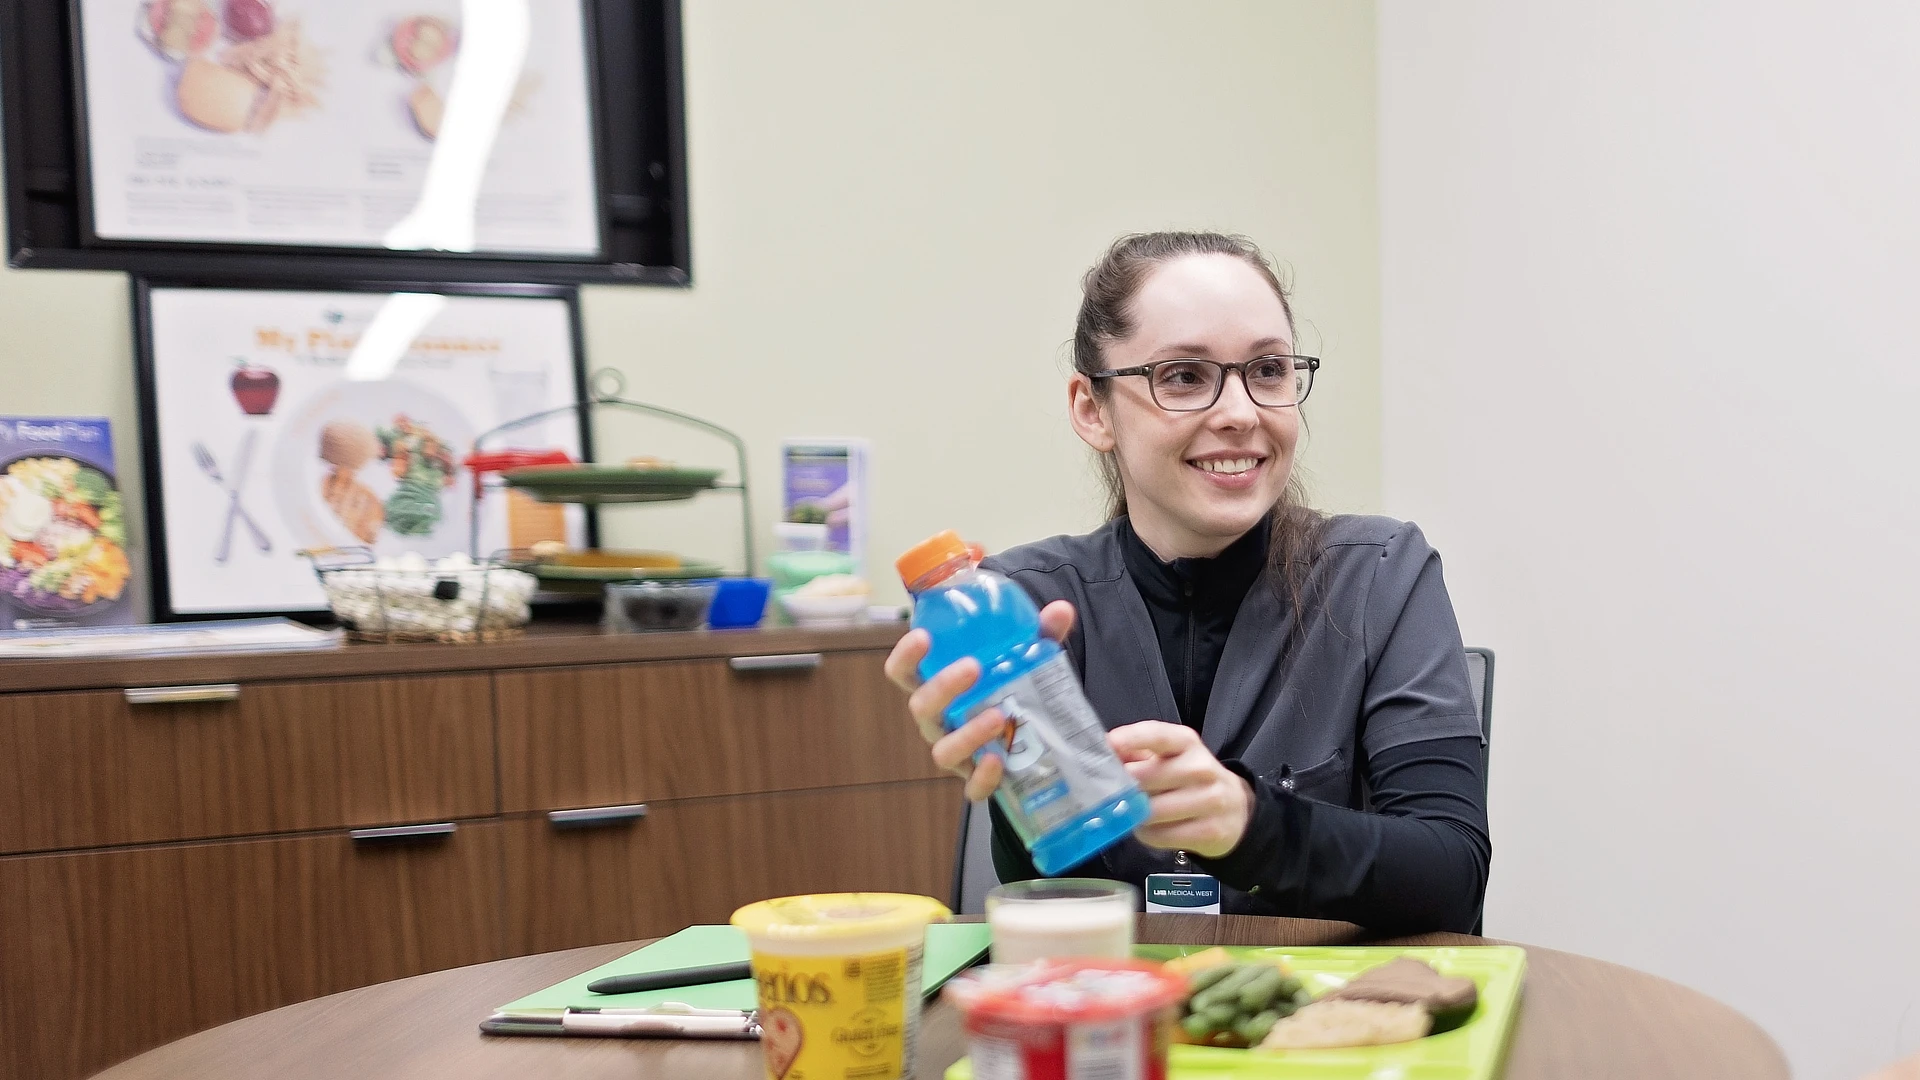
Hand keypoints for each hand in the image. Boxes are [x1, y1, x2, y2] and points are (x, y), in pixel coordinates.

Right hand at [884, 600, 1076, 801]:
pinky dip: (983, 778)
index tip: (924, 636)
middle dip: (942, 686)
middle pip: (921, 706)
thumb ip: (1040, 635)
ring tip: (997, 717)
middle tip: (973, 667)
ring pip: (943, 750)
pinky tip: (999, 761)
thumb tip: (1060, 611)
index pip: (903, 671)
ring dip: (967, 733)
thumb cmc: (1011, 690)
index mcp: (938, 686)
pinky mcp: (976, 780)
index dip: (905, 655)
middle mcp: (938, 721)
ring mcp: (955, 752)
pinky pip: (971, 787)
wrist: (1033, 741)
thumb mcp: (1027, 659)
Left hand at [1108, 721, 1253, 858]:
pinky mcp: (1210, 831)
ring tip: (1138, 813)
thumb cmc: (1189, 779)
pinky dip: (1149, 835)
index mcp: (1186, 743)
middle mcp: (1200, 768)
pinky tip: (1154, 829)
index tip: (1109, 745)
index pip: (1157, 735)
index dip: (1131, 739)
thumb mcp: (1169, 758)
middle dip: (1125, 789)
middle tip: (1118, 794)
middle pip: (1145, 779)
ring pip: (1150, 811)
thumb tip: (1103, 754)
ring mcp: (1209, 800)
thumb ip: (1135, 753)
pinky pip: (1160, 836)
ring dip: (1136, 816)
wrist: (1235, 809)